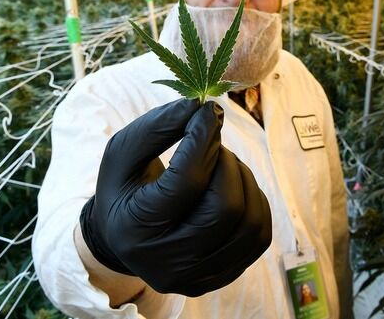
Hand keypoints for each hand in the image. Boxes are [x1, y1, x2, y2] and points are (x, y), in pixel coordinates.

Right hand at [80, 99, 271, 296]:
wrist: (124, 238)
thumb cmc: (125, 188)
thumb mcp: (124, 153)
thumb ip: (157, 127)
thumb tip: (199, 106)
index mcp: (135, 230)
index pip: (185, 183)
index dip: (203, 140)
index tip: (208, 111)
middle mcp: (167, 263)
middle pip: (225, 208)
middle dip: (227, 163)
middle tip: (213, 144)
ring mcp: (197, 277)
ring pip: (250, 223)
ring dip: (243, 180)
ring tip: (221, 165)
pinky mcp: (221, 277)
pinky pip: (259, 236)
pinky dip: (254, 201)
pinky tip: (232, 188)